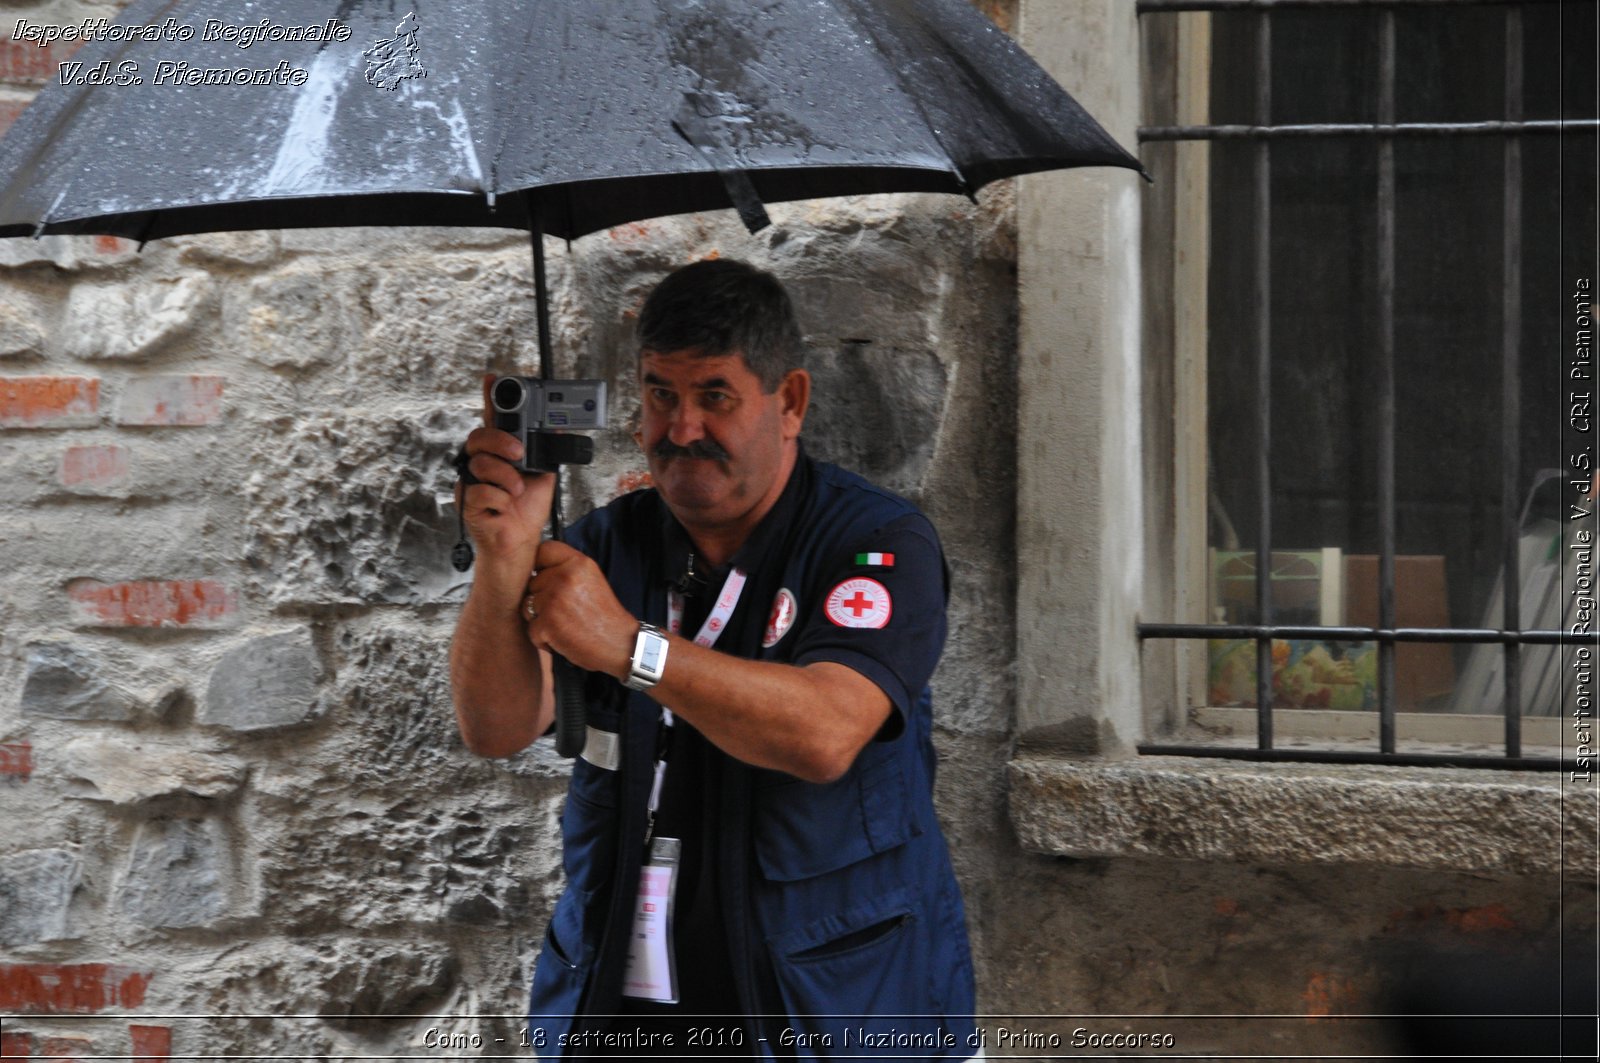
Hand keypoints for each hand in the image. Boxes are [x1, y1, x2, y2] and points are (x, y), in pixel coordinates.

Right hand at [457, 374, 554, 565]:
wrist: (519, 542)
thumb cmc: (526, 510)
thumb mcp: (544, 476)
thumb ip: (547, 452)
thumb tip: (559, 430)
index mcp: (498, 453)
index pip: (491, 420)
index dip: (489, 398)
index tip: (492, 378)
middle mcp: (481, 463)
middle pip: (478, 437)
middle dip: (500, 440)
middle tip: (520, 452)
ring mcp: (471, 481)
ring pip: (480, 464)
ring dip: (505, 476)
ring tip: (517, 489)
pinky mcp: (466, 502)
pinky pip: (479, 491)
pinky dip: (499, 499)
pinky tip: (505, 506)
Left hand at [523, 540, 637, 678]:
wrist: (620, 644)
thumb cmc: (605, 616)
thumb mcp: (591, 579)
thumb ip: (566, 569)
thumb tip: (536, 567)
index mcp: (578, 563)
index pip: (543, 550)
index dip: (540, 565)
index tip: (543, 576)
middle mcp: (565, 577)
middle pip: (532, 582)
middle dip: (541, 597)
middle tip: (564, 610)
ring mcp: (554, 600)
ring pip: (527, 606)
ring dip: (540, 618)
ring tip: (564, 624)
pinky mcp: (547, 623)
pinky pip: (531, 629)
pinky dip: (543, 639)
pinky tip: (563, 638)